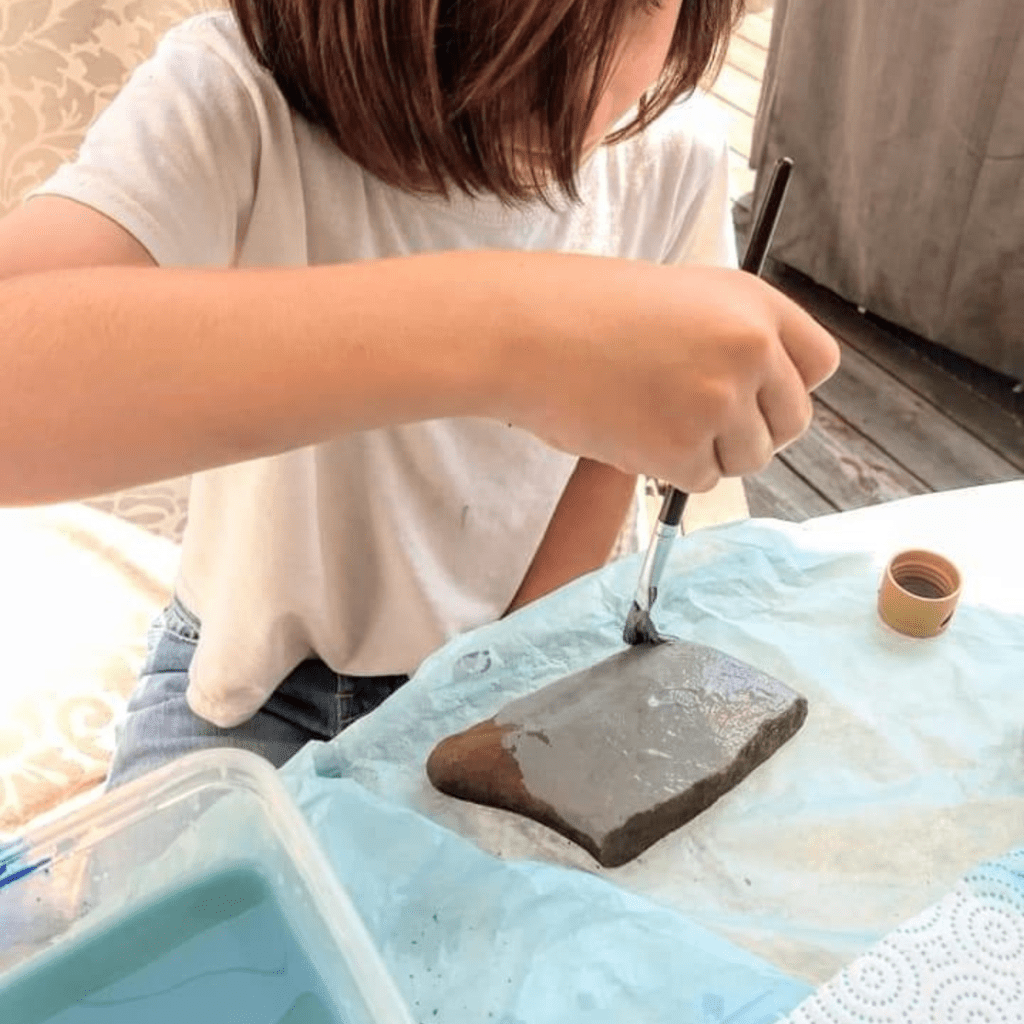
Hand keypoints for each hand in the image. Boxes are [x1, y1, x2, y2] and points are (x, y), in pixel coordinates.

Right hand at [498, 257, 838, 491]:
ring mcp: (719, 402)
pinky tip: (630, 431)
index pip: (819, 365)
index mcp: (753, 304)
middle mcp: (750, 350)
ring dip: (708, 452)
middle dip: (752, 431)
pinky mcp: (683, 449)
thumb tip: (760, 399)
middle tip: (699, 422)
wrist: (526, 332)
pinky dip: (668, 469)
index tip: (757, 397)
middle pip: (793, 422)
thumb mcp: (680, 300)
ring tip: (652, 418)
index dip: (787, 387)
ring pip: (748, 458)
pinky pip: (701, 480)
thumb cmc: (585, 312)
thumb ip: (732, 338)